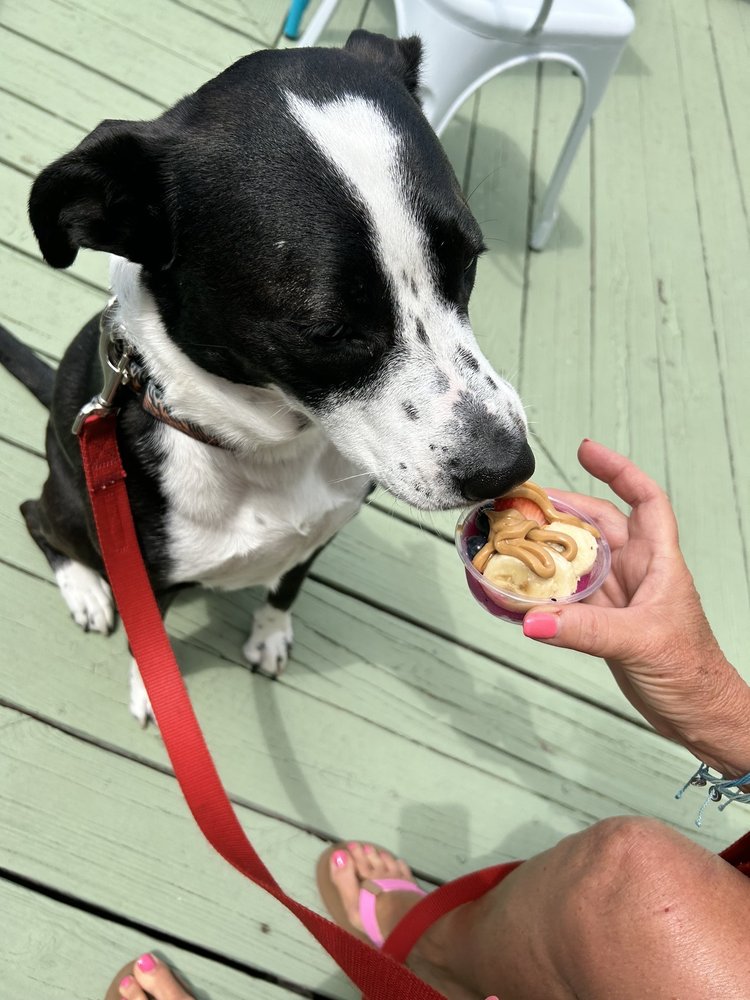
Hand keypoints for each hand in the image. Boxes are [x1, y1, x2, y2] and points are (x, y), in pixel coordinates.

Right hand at [523, 439, 749, 775]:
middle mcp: (638, 571)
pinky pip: (567, 596)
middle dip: (563, 508)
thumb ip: (585, 631)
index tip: (586, 450)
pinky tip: (518, 589)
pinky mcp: (603, 623)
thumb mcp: (640, 643)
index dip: (619, 470)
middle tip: (522, 502)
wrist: (699, 717)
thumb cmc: (693, 673)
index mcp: (660, 561)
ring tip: (512, 537)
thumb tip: (533, 621)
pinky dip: (543, 591)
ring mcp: (619, 597)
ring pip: (579, 559)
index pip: (644, 499)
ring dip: (548, 548)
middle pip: (598, 524)